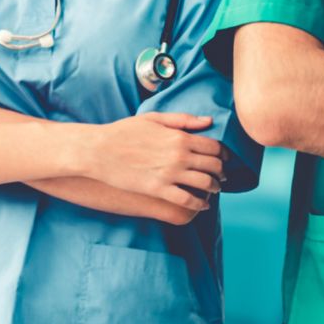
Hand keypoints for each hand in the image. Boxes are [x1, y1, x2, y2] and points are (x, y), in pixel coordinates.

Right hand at [80, 113, 224, 210]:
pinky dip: (200, 204)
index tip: (224, 160)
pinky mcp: (159, 190)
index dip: (223, 155)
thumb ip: (183, 120)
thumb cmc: (124, 131)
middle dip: (222, 173)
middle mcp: (179, 155)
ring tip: (213, 190)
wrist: (99, 151)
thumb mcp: (154, 118)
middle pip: (214, 166)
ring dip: (214, 188)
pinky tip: (202, 205)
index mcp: (179, 136)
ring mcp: (170, 173)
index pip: (214, 147)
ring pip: (205, 184)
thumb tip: (208, 121)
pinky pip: (188, 200)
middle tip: (222, 177)